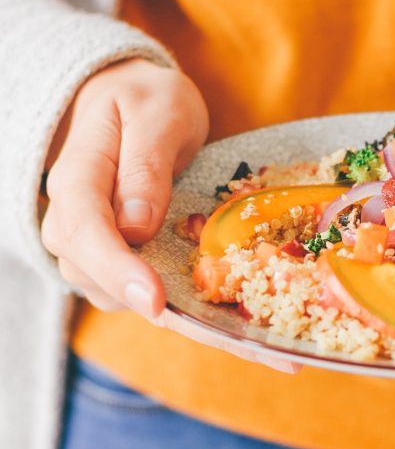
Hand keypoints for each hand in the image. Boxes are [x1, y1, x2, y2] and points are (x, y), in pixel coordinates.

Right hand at [42, 58, 299, 374]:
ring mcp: (100, 248)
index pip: (85, 232)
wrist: (129, 102)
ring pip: (127, 299)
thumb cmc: (143, 99)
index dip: (118, 270)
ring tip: (263, 348)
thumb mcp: (155, 112)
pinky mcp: (128, 261)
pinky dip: (197, 319)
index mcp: (78, 179)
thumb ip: (144, 165)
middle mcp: (77, 224)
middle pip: (100, 280)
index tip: (155, 301)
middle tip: (238, 342)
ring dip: (191, 327)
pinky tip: (250, 337)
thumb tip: (136, 226)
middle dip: (166, 315)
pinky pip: (153, 295)